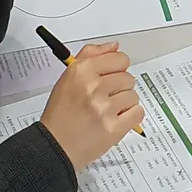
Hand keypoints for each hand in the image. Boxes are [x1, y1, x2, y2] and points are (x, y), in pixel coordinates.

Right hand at [37, 43, 142, 169]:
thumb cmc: (60, 113)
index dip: (117, 68)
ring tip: (107, 111)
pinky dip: (130, 117)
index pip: (119, 59)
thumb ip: (91, 56)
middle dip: (119, 88)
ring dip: (123, 103)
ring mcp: (104, 108)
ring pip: (133, 96)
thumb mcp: (68, 78)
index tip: (111, 76)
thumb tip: (114, 46)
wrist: (55, 145)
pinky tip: (116, 119)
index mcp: (81, 71)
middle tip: (104, 98)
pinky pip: (137, 113)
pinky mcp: (114, 128)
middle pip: (128, 78)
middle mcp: (93, 87)